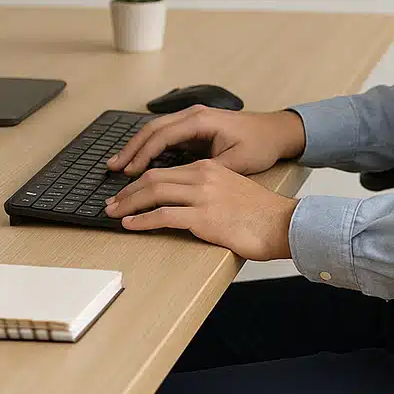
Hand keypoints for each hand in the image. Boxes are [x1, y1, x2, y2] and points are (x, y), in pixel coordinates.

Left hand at [104, 158, 298, 260]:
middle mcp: (204, 176)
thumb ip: (209, 188)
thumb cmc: (261, 212)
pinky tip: (130, 226)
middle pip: (153, 178)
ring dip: (128, 204)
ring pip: (154, 193)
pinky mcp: (203, 218)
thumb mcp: (233, 189)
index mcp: (211, 168)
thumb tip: (184, 201)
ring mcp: (203, 196)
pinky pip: (163, 216)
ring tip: (114, 214)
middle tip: (111, 203)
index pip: (165, 170)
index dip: (140, 181)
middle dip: (127, 191)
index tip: (126, 192)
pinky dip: (141, 221)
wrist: (282, 223)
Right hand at [107, 105, 305, 176]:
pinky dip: (150, 146)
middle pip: (153, 129)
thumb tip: (181, 182)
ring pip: (157, 130)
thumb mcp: (235, 162)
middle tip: (112, 169)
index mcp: (202, 120)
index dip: (143, 155)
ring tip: (119, 166)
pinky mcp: (196, 127)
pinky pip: (166, 134)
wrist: (277, 131)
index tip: (129, 174)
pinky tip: (140, 161)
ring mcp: (194, 118)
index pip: (162, 136)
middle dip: (131, 149)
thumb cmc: (260, 145)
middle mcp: (195, 115)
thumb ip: (207, 170)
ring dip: (137, 147)